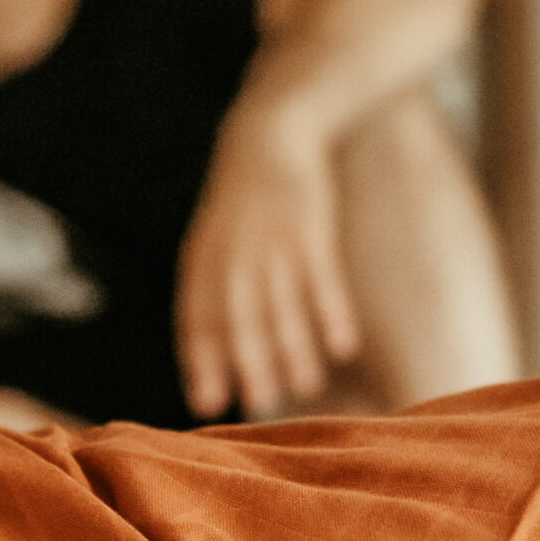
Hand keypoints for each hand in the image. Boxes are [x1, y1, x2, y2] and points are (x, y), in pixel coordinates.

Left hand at [175, 113, 360, 416]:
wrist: (271, 133)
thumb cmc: (240, 202)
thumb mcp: (211, 239)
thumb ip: (209, 289)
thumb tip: (210, 352)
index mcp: (203, 259)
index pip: (196, 319)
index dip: (201, 363)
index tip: (206, 405)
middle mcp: (234, 253)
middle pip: (240, 318)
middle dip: (250, 364)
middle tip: (260, 407)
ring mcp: (273, 241)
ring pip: (284, 304)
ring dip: (296, 349)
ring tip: (307, 388)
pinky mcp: (310, 229)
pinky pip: (322, 279)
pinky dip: (333, 313)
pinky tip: (343, 346)